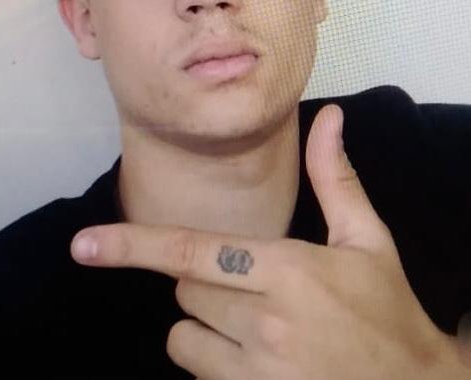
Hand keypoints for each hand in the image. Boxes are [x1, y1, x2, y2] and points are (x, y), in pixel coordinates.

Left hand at [68, 105, 464, 377]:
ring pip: (184, 336)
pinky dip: (213, 361)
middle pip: (185, 289)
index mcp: (287, 270)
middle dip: (206, 281)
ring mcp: (256, 374)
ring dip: (205, 324)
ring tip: (254, 326)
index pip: (192, 251)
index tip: (83, 245)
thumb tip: (331, 116)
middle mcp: (263, 323)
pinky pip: (199, 373)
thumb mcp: (367, 240)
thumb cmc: (388, 311)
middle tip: (254, 285)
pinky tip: (258, 360)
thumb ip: (336, 178)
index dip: (131, 245)